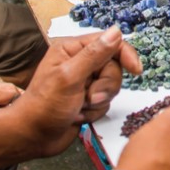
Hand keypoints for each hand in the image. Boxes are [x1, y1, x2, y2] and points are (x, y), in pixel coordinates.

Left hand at [10, 27, 141, 156]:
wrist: (33, 138)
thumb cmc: (44, 106)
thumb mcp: (69, 77)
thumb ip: (94, 54)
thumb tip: (116, 31)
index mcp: (72, 49)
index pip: (108, 43)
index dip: (124, 55)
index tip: (136, 70)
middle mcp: (79, 62)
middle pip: (113, 67)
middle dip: (104, 86)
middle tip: (88, 98)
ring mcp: (84, 82)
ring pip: (111, 86)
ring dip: (98, 101)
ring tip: (79, 108)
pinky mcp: (87, 99)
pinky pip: (105, 102)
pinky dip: (94, 112)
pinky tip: (78, 115)